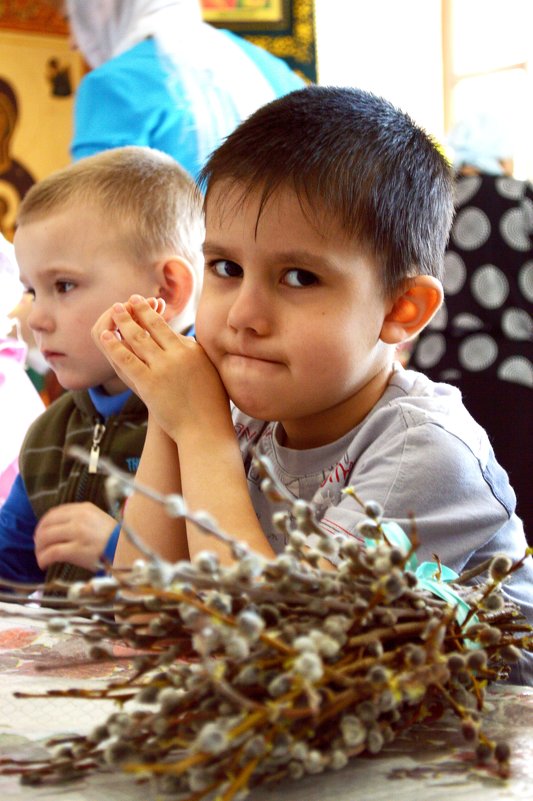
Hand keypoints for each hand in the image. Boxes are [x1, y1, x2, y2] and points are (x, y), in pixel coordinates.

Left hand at [34, 502, 116, 571]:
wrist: (127, 549)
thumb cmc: (115, 538)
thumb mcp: (99, 519)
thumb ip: (81, 518)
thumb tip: (60, 527)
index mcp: (84, 508)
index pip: (55, 513)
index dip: (44, 524)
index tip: (42, 533)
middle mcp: (79, 518)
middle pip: (47, 525)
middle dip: (39, 537)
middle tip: (39, 547)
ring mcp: (77, 533)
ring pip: (46, 538)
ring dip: (39, 549)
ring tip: (41, 557)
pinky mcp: (77, 550)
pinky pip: (52, 553)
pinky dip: (43, 559)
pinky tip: (43, 564)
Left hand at [92, 294, 229, 439]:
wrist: (206, 429)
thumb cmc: (210, 404)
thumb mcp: (208, 370)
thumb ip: (193, 353)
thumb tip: (183, 340)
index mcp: (192, 350)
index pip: (167, 328)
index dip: (152, 314)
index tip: (145, 304)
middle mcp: (178, 354)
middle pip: (152, 326)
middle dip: (138, 310)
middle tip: (127, 300)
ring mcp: (163, 368)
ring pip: (138, 338)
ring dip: (123, 321)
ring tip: (115, 310)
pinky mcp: (149, 383)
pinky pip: (127, 360)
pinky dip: (114, 345)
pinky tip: (106, 335)